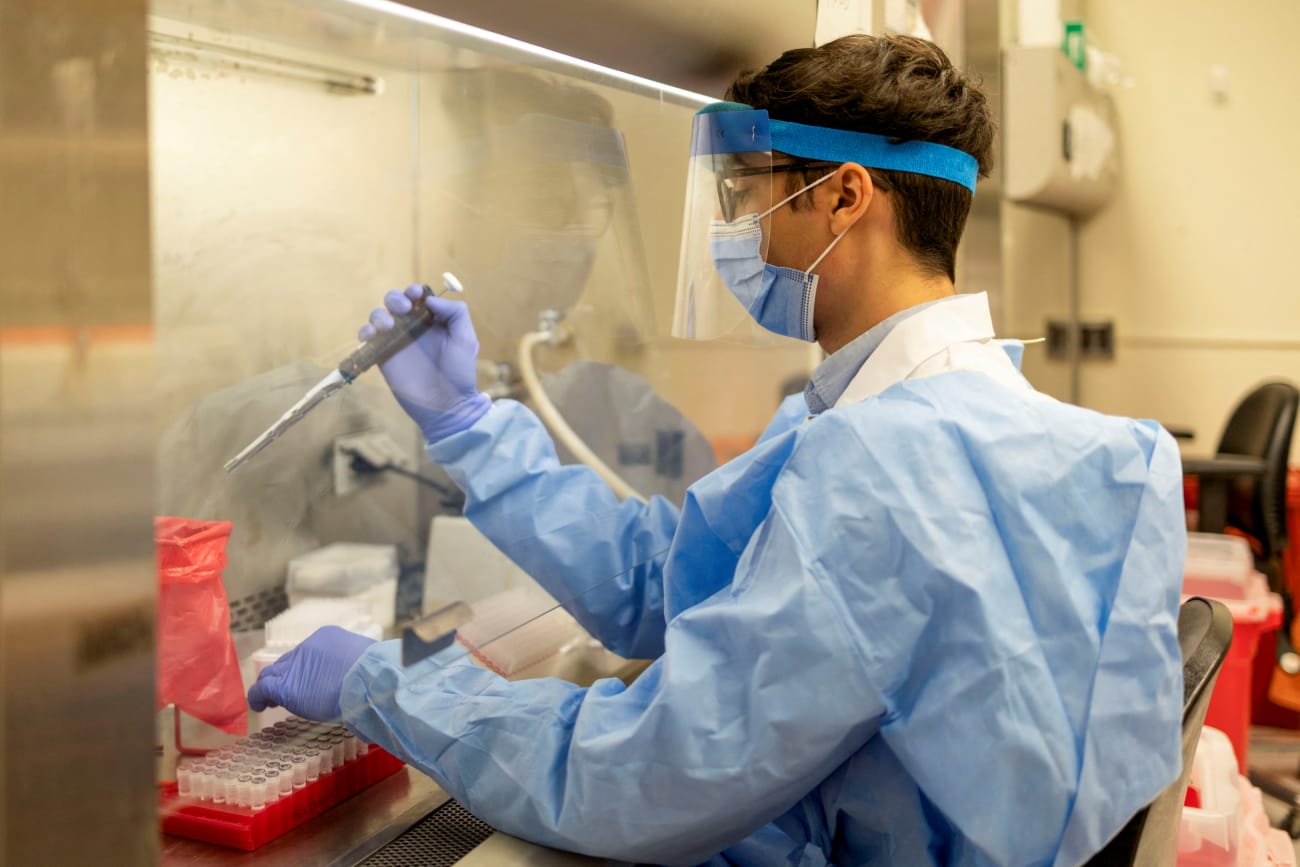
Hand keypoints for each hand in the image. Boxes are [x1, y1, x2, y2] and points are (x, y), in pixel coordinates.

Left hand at [247, 626, 376, 721]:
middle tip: (287, 691)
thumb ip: (354, 663)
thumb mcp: (366, 658)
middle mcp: (307, 647)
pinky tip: (260, 705)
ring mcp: (294, 666)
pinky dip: (258, 697)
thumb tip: (358, 671)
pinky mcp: (285, 686)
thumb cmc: (376, 673)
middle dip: (285, 675)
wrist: (370, 681)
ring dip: (270, 685)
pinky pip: (262, 689)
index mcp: (327, 637)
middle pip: (288, 661)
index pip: (307, 653)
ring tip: (269, 700)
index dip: (304, 668)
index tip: (309, 680)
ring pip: (272, 673)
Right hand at [359, 284, 491, 442]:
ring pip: (379, 316)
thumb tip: (430, 299)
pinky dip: (365, 331)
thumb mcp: (465, 339)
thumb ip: (456, 313)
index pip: (418, 297)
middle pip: (395, 301)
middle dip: (395, 298)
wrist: (446, 405)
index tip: (415, 294)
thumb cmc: (459, 373)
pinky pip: (368, 338)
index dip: (414, 290)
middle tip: (402, 308)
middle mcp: (413, 328)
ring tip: (388, 325)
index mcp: (433, 321)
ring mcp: (396, 342)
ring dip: (379, 314)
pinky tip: (372, 335)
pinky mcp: (383, 357)